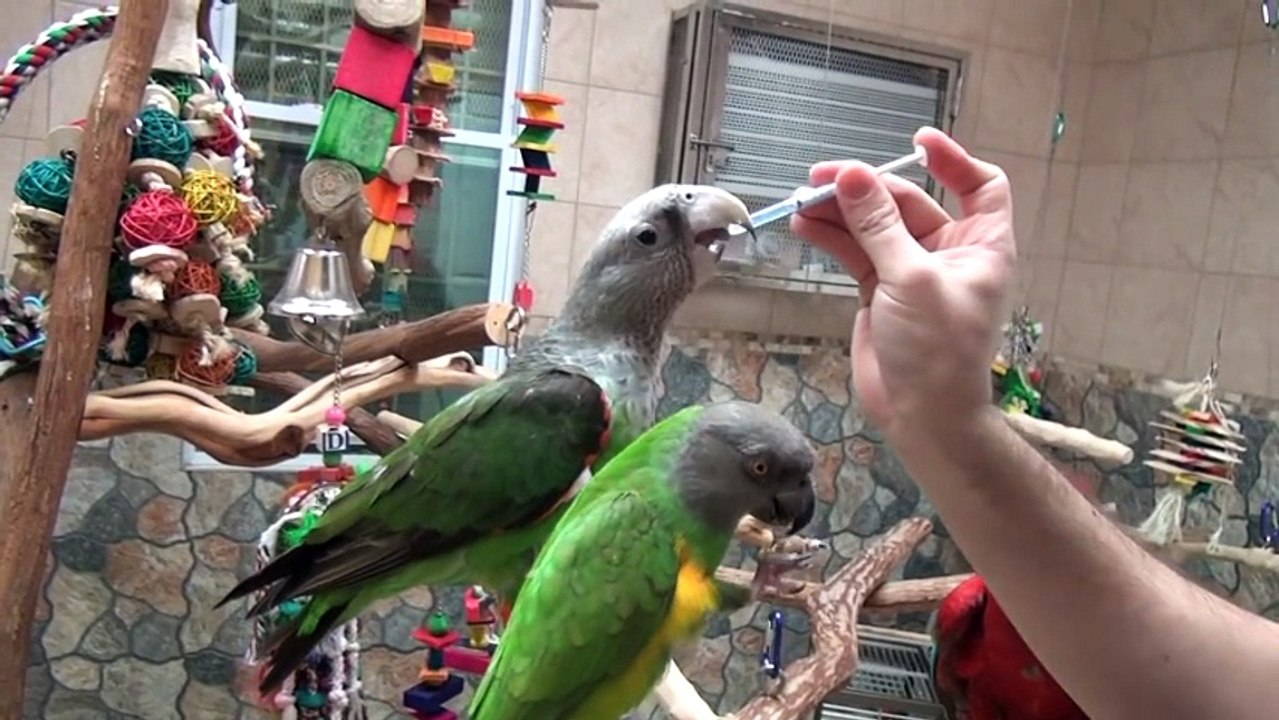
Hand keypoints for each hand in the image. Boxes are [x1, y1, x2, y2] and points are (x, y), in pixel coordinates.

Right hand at [790, 128, 1014, 443]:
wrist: (922, 416)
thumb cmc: (938, 351)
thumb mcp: (911, 280)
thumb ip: (878, 226)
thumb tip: (852, 176)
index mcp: (980, 245)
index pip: (979, 185)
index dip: (953, 159)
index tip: (917, 142)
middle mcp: (948, 253)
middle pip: (909, 201)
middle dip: (867, 189)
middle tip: (823, 179)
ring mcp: (910, 271)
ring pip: (874, 226)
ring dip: (841, 211)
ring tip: (804, 200)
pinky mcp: (879, 291)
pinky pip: (854, 252)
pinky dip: (831, 237)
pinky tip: (805, 225)